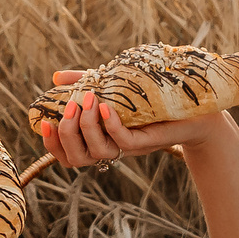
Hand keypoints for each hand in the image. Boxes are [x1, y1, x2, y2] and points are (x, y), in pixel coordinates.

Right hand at [34, 72, 234, 170]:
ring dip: (87, 126)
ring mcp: (129, 148)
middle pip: (76, 159)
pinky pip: (123, 142)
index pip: (67, 155)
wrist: (194, 106)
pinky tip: (106, 106)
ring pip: (97, 152)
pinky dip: (110, 125)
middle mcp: (112, 148)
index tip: (43, 122)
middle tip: (70, 105)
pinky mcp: (147, 142)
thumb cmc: (151, 96)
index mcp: (100, 140)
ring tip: (89, 99)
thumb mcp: (112, 86)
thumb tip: (55, 78)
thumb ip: (83, 83)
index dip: (52, 144)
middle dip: (66, 133)